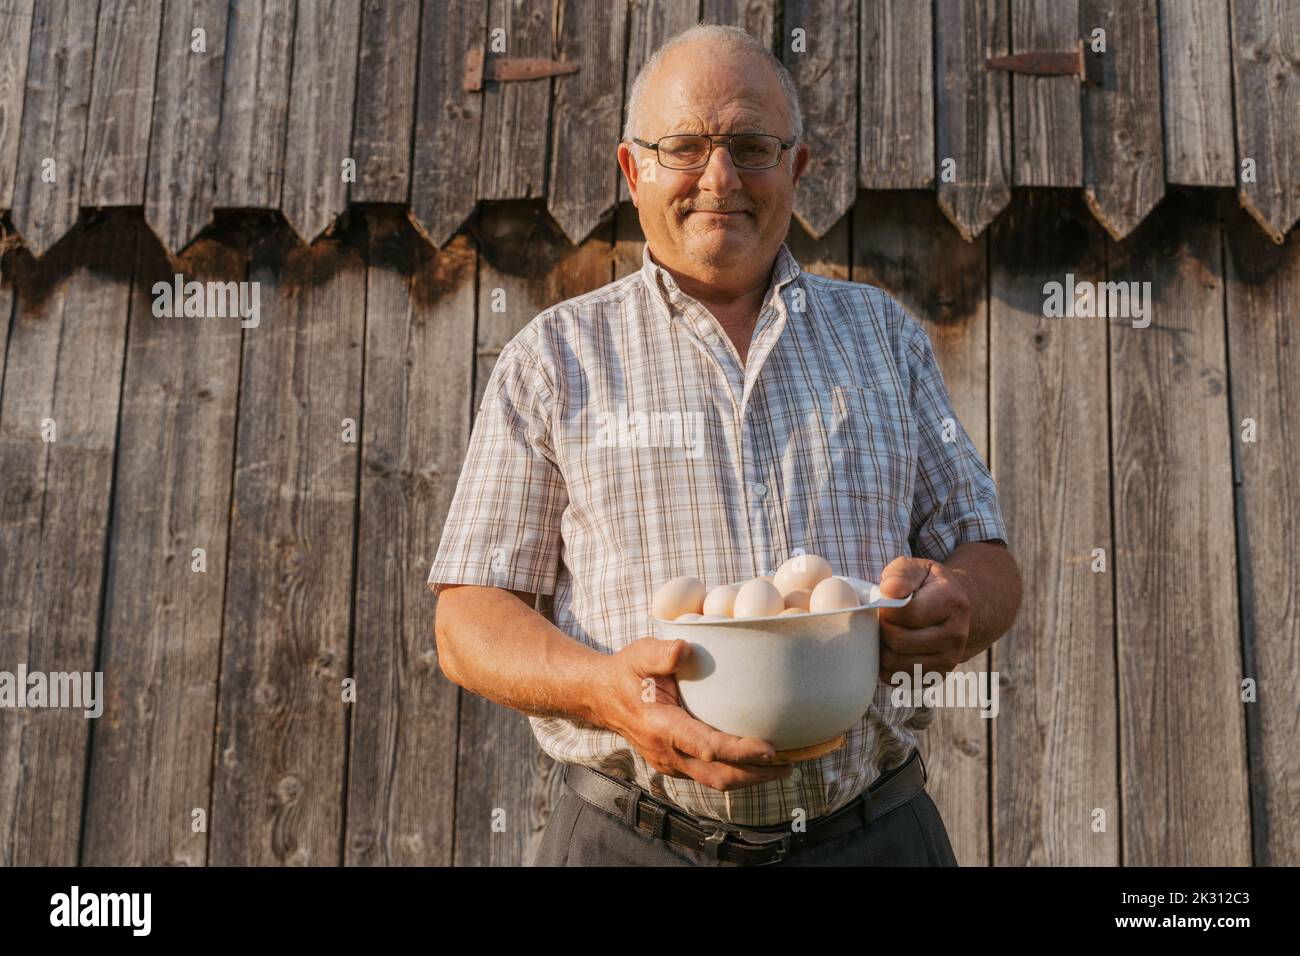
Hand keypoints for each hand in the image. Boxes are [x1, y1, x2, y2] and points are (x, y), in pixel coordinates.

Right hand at [591, 637, 792, 791]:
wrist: (601, 698)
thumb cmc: (626, 673)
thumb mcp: (639, 654)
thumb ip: (661, 652)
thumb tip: (685, 649)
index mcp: (662, 727)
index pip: (707, 747)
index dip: (740, 751)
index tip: (769, 749)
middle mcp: (667, 752)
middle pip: (718, 776)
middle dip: (755, 774)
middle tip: (789, 765)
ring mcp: (671, 763)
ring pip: (715, 781)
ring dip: (749, 778)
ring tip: (782, 767)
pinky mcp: (675, 763)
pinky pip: (708, 776)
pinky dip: (735, 772)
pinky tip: (756, 763)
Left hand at [876, 557, 972, 678]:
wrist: (954, 610)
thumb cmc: (928, 586)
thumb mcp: (917, 568)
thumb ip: (901, 575)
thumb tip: (889, 592)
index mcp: (952, 602)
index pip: (907, 613)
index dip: (886, 608)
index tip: (884, 603)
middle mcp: (956, 634)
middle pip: (899, 641)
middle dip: (881, 629)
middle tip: (881, 619)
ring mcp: (949, 659)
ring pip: (896, 663)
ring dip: (881, 648)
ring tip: (885, 632)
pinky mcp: (937, 677)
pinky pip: (898, 679)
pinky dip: (886, 666)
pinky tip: (891, 648)